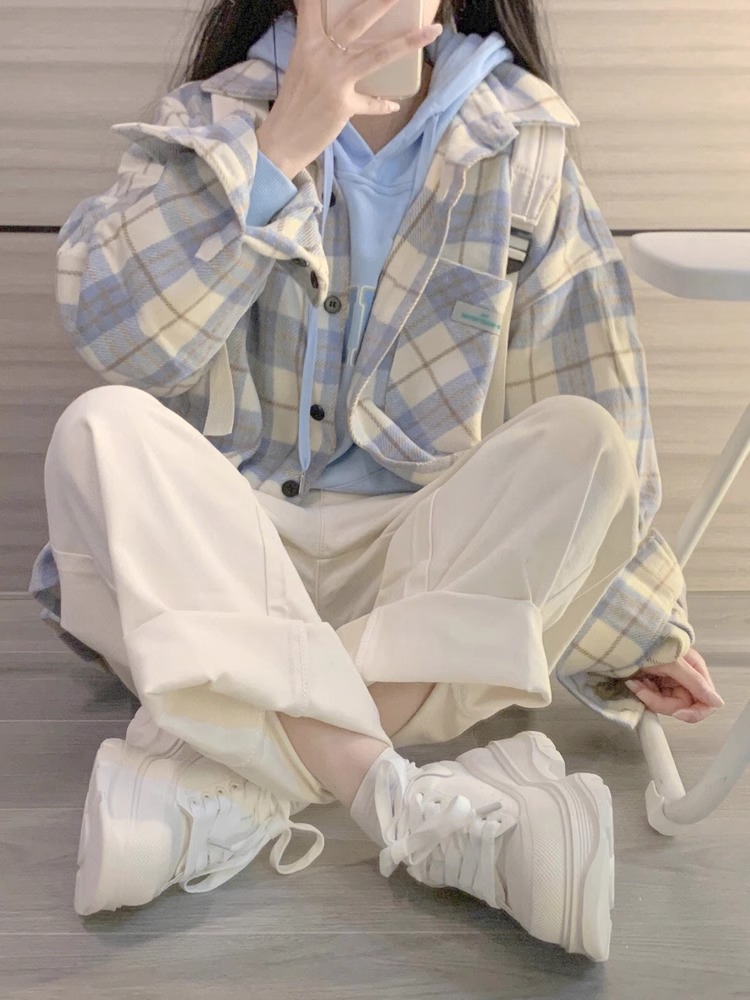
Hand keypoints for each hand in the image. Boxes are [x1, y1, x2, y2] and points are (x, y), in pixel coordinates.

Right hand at [256, 0, 442, 177]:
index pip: (315, 6)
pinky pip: (372, 103)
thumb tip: (335, 33)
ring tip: (431, 31)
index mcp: (307, 43)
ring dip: (407, 42)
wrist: (282, 140)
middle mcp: (321, 56)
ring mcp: (334, 80)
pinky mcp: (343, 105)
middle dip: (382, 3)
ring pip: (377, 55)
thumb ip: (317, 45)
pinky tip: (392, 104)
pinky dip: (382, 104)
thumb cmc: (293, 102)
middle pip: (357, 21)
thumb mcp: (300, 65)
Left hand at [624, 647, 723, 722]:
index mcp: (695, 669)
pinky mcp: (654, 685)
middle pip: (682, 706)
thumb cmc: (649, 644)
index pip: (706, 702)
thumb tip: (719, 703)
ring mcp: (669, 682)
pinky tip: (632, 682)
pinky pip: (653, 699)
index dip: (694, 712)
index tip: (677, 713)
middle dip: (661, 701)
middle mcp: (685, 678)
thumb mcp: (672, 663)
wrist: (622, 638)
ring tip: (634, 681)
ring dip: (648, 696)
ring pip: (665, 705)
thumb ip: (694, 682)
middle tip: (642, 689)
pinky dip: (642, 692)